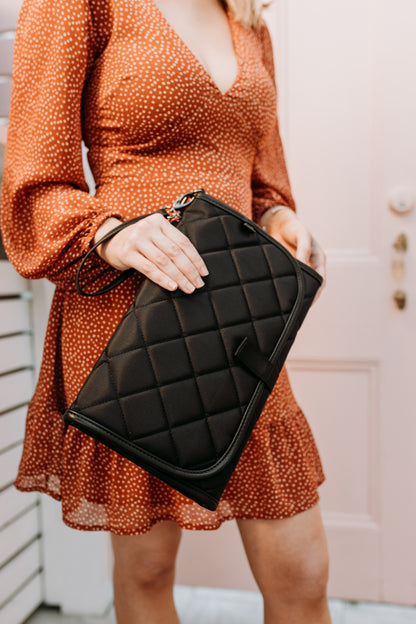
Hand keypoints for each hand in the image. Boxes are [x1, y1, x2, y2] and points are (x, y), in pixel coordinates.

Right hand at [93, 214, 208, 293]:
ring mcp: (137, 240)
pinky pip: (149, 269)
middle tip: (198, 284)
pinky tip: (173, 287)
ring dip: (179, 277)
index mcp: (160, 221)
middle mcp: (148, 228)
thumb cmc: (139, 242)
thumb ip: (171, 243)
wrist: (110, 241)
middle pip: (175, 252)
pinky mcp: (127, 253)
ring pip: (164, 261)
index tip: (204, 273)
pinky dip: (163, 279)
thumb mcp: (155, 236)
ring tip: (188, 288)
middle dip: (189, 270)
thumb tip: (195, 266)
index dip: (196, 258)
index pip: (183, 242)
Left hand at [259, 206, 326, 300]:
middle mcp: (310, 266)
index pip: (320, 280)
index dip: (317, 291)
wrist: (279, 223)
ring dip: (297, 295)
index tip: (309, 301)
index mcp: (318, 259)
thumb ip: (303, 250)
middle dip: (307, 297)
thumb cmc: (294, 228)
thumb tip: (303, 265)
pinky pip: (290, 282)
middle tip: (298, 309)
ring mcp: (300, 268)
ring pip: (300, 285)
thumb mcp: (302, 236)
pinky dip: (287, 290)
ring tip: (289, 308)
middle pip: (311, 286)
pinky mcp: (288, 269)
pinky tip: (280, 298)